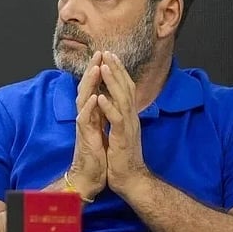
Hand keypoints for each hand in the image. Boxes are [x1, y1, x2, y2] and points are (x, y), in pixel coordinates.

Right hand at [68, 50, 107, 199]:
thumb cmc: (98, 156)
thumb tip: (106, 99)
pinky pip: (85, 119)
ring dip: (89, 84)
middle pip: (86, 88)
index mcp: (93, 114)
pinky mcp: (84, 137)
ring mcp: (84, 126)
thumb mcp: (102, 130)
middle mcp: (86, 117)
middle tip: (99, 53)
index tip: (106, 56)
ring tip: (96, 68)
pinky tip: (93, 97)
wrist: (91, 177)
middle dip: (93, 70)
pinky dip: (89, 108)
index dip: (99, 72)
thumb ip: (102, 114)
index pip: (94, 88)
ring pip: (83, 99)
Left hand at [96, 51, 150, 195]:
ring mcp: (129, 127)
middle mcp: (131, 117)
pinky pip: (117, 119)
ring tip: (105, 66)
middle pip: (126, 88)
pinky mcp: (123, 138)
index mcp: (129, 116)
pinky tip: (101, 96)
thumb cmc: (122, 157)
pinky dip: (109, 107)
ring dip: (113, 82)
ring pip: (122, 99)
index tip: (109, 56)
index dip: (118, 72)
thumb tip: (113, 101)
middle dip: (116, 69)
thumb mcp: (120, 131)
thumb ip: (118, 116)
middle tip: (108, 52)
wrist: (131, 179)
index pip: (125, 88)